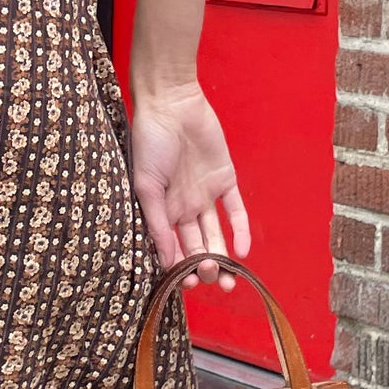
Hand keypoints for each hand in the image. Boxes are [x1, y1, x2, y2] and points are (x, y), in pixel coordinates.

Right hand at [129, 79, 249, 287]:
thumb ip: (157, 224)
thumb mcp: (146, 187)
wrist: (171, 105)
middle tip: (209, 278)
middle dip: (203, 267)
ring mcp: (205, 195)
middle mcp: (183, 207)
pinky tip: (242, 252)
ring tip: (229, 280)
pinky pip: (235, 211)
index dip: (179, 268)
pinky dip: (241, 231)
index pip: (172, 248)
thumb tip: (165, 262)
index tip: (186, 283)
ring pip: (216, 234)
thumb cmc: (150, 143)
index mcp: (161, 211)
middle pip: (196, 246)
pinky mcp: (225, 180)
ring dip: (222, 258)